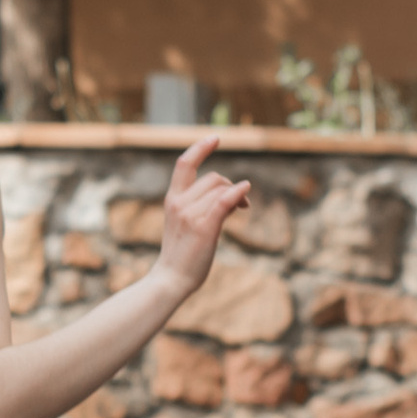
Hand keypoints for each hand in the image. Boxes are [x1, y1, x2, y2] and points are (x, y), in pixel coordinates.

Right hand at [158, 135, 254, 298]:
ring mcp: (190, 215)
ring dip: (237, 196)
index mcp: (172, 199)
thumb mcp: (186, 223)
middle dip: (230, 186)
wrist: (170, 279)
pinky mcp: (203, 228)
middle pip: (212, 179)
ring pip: (221, 191)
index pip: (184, 164)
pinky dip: (237, 193)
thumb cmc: (181, 254)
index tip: (216, 138)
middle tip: (241, 204)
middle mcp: (179, 203)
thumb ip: (201, 206)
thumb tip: (232, 194)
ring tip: (242, 209)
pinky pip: (223, 202)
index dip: (200, 148)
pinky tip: (246, 192)